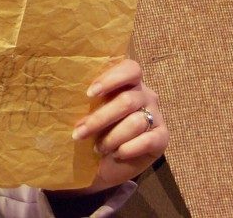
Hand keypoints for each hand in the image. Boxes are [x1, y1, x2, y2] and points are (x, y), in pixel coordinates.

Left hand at [71, 58, 167, 193]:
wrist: (107, 163)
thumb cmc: (97, 131)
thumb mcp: (91, 113)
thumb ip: (89, 102)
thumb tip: (69, 97)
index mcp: (129, 82)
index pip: (130, 69)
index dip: (111, 79)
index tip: (89, 94)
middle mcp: (146, 95)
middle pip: (127, 101)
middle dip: (100, 119)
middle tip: (80, 132)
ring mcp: (156, 116)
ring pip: (135, 122)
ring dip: (112, 138)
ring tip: (98, 148)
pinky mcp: (162, 138)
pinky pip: (148, 140)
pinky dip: (128, 148)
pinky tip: (117, 154)